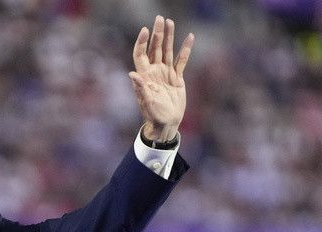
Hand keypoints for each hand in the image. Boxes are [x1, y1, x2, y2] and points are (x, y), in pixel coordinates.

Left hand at [130, 15, 193, 141]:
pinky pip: (181, 60)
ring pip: (167, 51)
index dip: (142, 42)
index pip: (141, 54)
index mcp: (145, 76)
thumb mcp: (147, 102)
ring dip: (169, 37)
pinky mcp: (177, 77)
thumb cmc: (154, 115)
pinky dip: (185, 49)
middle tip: (159, 18)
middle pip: (154, 48)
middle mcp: (154, 72)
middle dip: (157, 33)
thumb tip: (131, 74)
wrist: (166, 123)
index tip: (145, 29)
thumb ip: (140, 88)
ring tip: (170, 21)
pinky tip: (189, 37)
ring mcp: (166, 73)